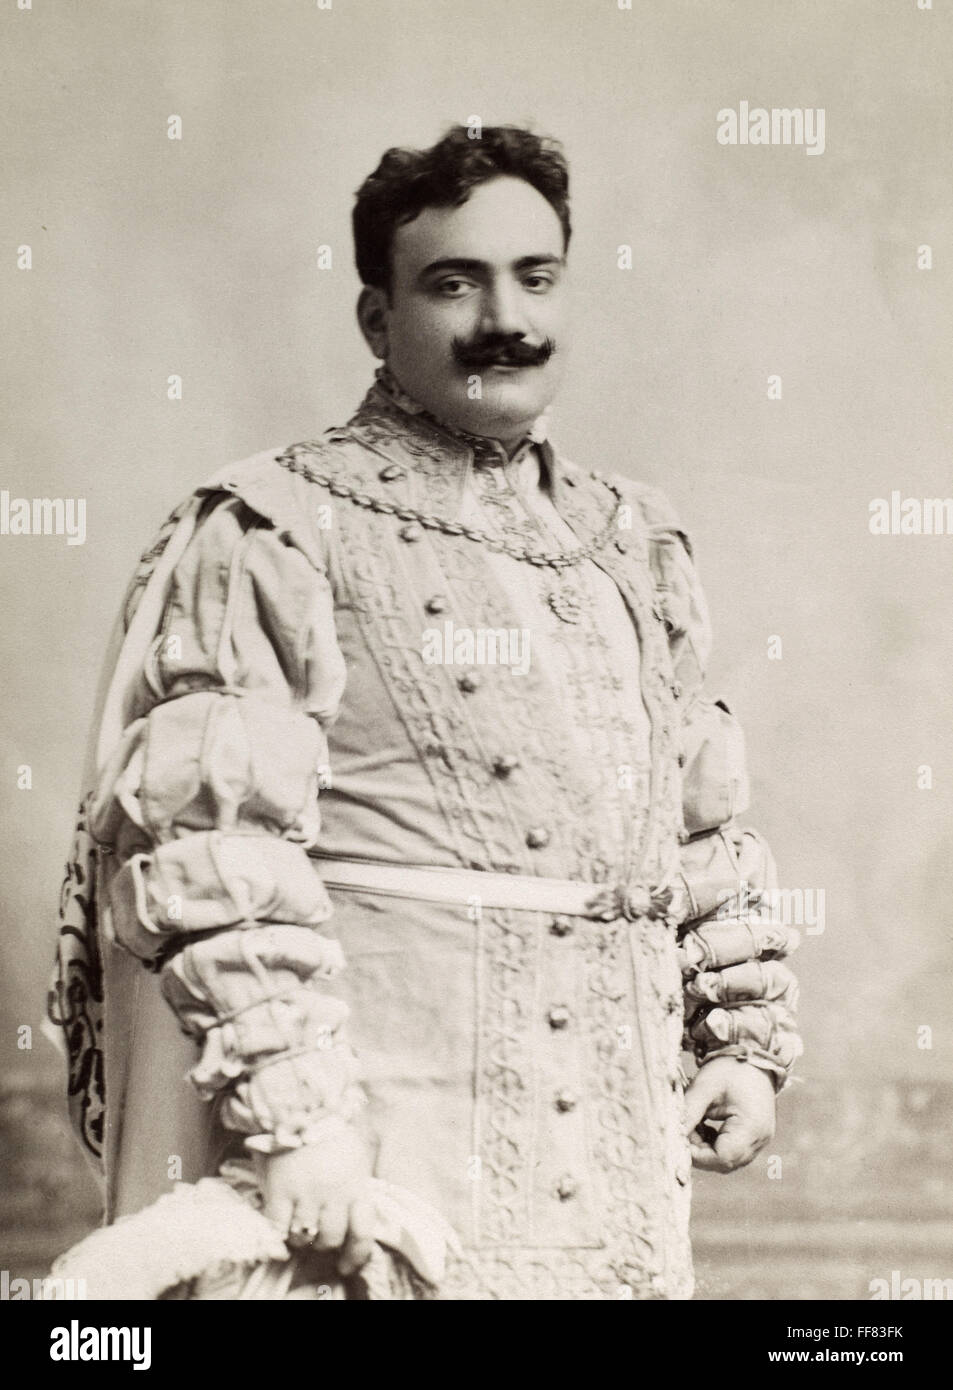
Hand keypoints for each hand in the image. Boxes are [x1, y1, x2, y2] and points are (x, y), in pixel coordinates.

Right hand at [256, 1116, 375, 1274]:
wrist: (302, 1103)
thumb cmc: (332, 1126)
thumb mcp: (356, 1152)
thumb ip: (356, 1183)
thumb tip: (356, 1210)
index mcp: (356, 1184)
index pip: (362, 1233)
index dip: (356, 1254)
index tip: (347, 1263)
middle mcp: (333, 1194)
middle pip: (330, 1239)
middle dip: (325, 1243)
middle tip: (318, 1235)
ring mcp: (306, 1194)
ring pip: (304, 1237)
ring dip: (301, 1238)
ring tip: (298, 1226)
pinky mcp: (280, 1190)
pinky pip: (278, 1227)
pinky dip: (278, 1232)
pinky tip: (279, 1224)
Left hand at [683, 1057, 775, 1172]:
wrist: (754, 1056)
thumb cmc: (730, 1069)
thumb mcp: (704, 1087)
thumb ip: (688, 1112)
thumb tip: (671, 1134)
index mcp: (751, 1127)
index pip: (722, 1157)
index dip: (698, 1154)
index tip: (680, 1138)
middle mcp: (760, 1139)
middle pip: (725, 1162)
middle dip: (700, 1152)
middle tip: (685, 1130)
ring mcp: (760, 1139)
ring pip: (728, 1159)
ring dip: (707, 1148)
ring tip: (695, 1125)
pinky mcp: (756, 1136)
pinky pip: (733, 1151)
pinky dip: (716, 1144)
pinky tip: (705, 1126)